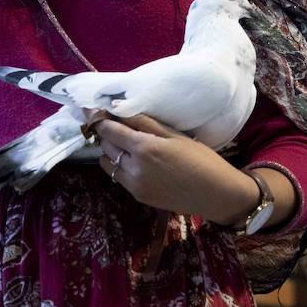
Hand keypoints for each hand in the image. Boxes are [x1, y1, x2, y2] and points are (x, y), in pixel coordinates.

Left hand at [93, 115, 257, 222]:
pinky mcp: (138, 197)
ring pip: (107, 163)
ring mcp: (134, 185)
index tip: (91, 109)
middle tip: (112, 122)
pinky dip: (119, 165)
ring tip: (124, 142)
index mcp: (144, 148)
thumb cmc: (201, 159)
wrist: (216, 194)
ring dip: (110, 150)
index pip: (108, 130)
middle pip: (105, 145)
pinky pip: (119, 177)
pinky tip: (135, 159)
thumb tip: (121, 111)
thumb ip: (145, 123)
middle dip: (105, 132)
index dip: (97, 118)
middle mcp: (133, 168)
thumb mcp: (175, 135)